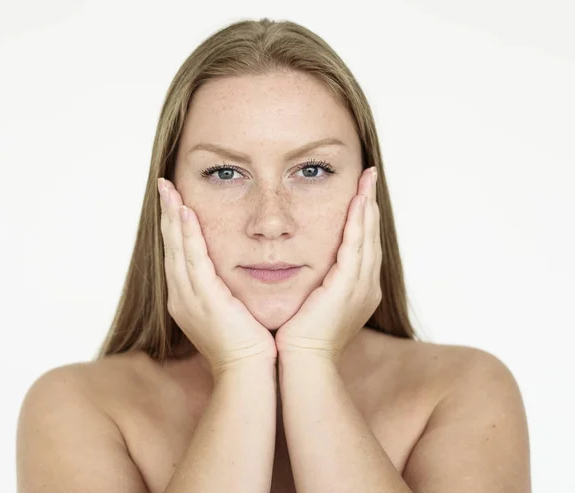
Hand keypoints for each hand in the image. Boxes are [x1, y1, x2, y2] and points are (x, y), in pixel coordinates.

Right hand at [157, 178, 276, 377]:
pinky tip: (185, 212)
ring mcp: (189, 297)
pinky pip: (193, 259)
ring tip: (168, 188)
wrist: (248, 372)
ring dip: (172, 216)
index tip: (175, 201)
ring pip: (176, 248)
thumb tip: (232, 275)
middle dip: (167, 214)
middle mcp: (181, 295)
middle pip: (170, 246)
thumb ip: (225, 291)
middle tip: (164, 185)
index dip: (174, 226)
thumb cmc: (246, 344)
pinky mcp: (204, 298)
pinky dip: (187, 235)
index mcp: (187, 298)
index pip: (178, 254)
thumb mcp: (231, 311)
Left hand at [274, 167, 381, 363]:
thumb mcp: (309, 304)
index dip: (361, 218)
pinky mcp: (349, 286)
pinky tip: (359, 200)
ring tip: (367, 178)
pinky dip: (359, 221)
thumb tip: (300, 269)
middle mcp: (365, 285)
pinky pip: (357, 245)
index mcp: (356, 289)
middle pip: (371, 235)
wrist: (302, 363)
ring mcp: (361, 286)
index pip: (361, 244)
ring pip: (368, 236)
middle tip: (369, 175)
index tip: (359, 192)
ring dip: (367, 205)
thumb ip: (312, 283)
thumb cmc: (298, 337)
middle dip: (369, 204)